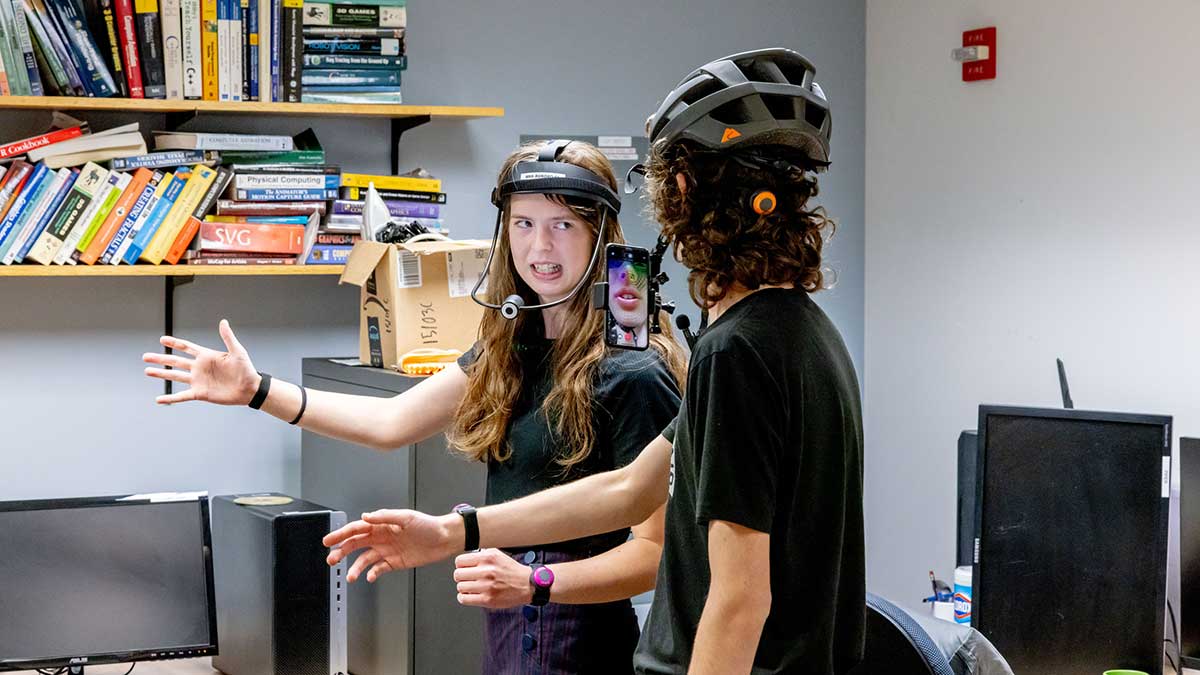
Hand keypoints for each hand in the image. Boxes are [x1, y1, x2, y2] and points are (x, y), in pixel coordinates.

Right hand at [143, 319, 260, 405]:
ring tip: (147, 371)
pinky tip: (159, 399)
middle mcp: (199, 368)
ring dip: (161, 374)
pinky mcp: (200, 393)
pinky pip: (182, 396)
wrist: (249, 389)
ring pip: (175, 376)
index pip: (186, 347)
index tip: (162, 339)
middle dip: (160, 358)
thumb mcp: (237, 351)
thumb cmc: (246, 369)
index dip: (174, 343)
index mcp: (206, 356)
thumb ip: (228, 337)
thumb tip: (223, 321)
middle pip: (175, 361)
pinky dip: (170, 398)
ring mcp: (198, 381)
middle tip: (145, 356)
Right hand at [324, 509, 458, 582]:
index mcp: (382, 524)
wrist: (445, 539)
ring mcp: (387, 550)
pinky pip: (379, 568)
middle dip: (341, 552)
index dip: (341, 534)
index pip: (356, 529)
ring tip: (350, 576)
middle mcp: (382, 537)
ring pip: (365, 559)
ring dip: (356, 568)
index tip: (328, 541)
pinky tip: (369, 577)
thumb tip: (366, 517)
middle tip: (331, 560)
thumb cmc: (428, 525)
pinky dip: (372, 573)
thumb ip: (384, 516)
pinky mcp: (395, 562)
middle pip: (356, 545)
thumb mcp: (406, 517)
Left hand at [453, 549, 534, 608]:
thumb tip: (466, 557)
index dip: (461, 565)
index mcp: (488, 558)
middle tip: (467, 578)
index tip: (464, 568)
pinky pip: (464, 599)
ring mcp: (487, 586)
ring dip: (464, 588)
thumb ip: (481, 554)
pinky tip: (470, 595)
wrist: (527, 585)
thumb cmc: (512, 570)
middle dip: (461, 577)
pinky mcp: (487, 600)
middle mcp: (487, 571)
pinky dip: (464, 598)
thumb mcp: (498, 555)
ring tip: (471, 587)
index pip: (460, 561)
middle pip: (457, 575)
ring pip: (460, 587)